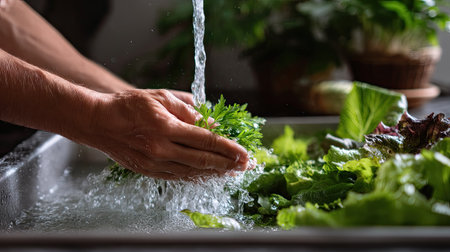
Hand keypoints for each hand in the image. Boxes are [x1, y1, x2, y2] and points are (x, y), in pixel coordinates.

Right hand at [88, 89, 249, 179]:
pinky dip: (195, 176)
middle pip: (203, 160)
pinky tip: (207, 175)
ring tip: (231, 172)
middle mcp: (162, 149)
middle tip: (245, 166)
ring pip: (192, 171)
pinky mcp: (149, 171)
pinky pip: (178, 176)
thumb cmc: (128, 106)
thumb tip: (209, 121)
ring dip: (214, 172)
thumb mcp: (160, 97)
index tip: (244, 153)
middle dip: (227, 164)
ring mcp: (155, 163)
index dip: (228, 148)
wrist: (98, 122)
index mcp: (166, 127)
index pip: (205, 140)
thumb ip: (187, 109)